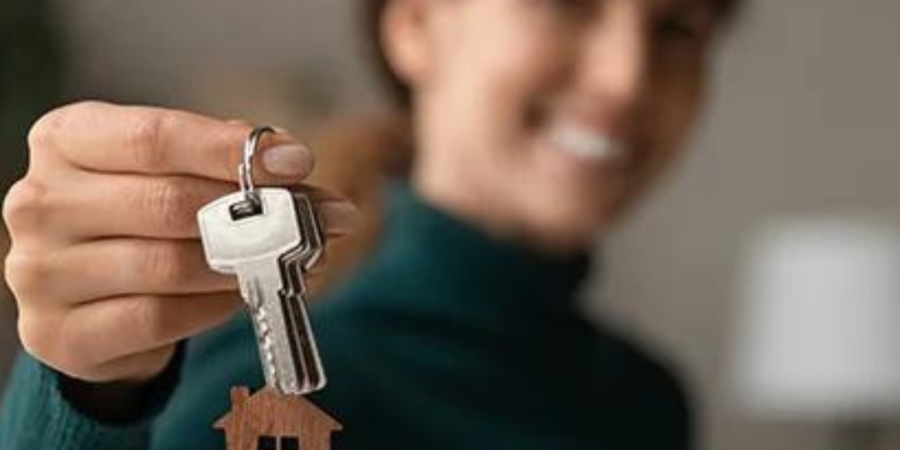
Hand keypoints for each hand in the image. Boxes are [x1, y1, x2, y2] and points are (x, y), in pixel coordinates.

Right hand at [2, 101, 356, 383]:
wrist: (89, 301)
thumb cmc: (138, 219)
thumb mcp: (171, 172)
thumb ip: (225, 163)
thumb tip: (293, 161)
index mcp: (64, 139)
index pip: (153, 137)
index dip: (230, 150)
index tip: (298, 161)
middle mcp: (39, 201)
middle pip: (168, 202)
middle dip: (256, 212)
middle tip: (318, 220)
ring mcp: (40, 272)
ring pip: (169, 264)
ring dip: (245, 264)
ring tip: (289, 259)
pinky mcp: (59, 334)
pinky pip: (160, 318)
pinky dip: (214, 306)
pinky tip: (241, 293)